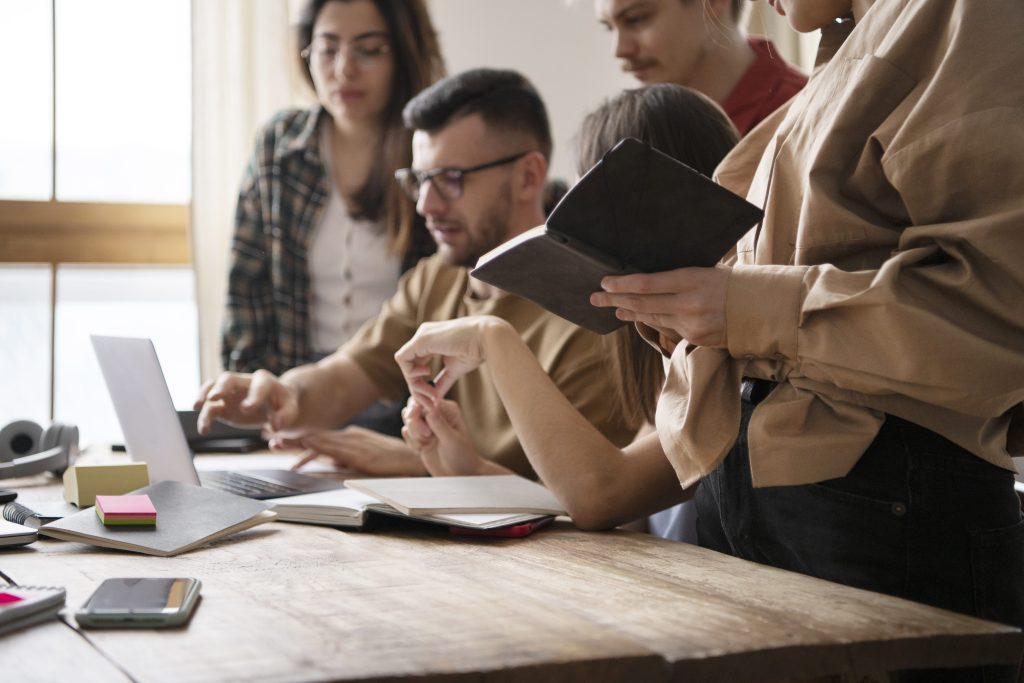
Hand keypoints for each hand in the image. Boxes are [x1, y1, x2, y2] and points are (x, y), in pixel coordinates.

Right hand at [194, 369, 300, 435]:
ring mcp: (231, 392)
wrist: (274, 404)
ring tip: (197, 407)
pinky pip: (209, 407)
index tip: (247, 409)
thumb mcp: (290, 409)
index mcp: (264, 381)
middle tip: (213, 398)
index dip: (253, 396)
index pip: (259, 385)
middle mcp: (244, 382)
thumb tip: (275, 426)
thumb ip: (285, 416)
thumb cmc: (283, 404)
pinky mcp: (223, 405)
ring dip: (204, 397)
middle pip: (228, 378)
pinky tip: (204, 429)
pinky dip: (204, 416)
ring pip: (213, 388)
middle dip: (220, 387)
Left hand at [290, 427, 426, 475]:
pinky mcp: (361, 454)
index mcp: (350, 437)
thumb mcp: (365, 458)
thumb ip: (346, 460)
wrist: (416, 459)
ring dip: (299, 442)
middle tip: (271, 437)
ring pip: (322, 441)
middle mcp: (350, 437)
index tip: (280, 438)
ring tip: (279, 442)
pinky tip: (307, 448)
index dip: (299, 438)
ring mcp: (355, 444)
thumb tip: (329, 465)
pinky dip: (319, 448)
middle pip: (316, 437)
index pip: (320, 437)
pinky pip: (336, 451)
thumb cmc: (394, 460)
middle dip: (293, 438)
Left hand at [394, 316, 509, 401]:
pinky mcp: (420, 340)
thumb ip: (443, 381)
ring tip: (431, 393)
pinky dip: (411, 374)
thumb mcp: (455, 369)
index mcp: (432, 340)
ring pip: (404, 364)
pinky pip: (403, 359)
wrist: (487, 338)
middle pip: (409, 365)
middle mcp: (423, 336)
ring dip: (415, 384)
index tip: (434, 397)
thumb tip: (435, 397)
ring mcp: (421, 336)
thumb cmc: (476, 351)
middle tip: (430, 401)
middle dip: (417, 387)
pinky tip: (428, 376)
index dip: (422, 383)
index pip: (417, 364)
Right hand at [401, 397, 495, 475]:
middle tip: (426, 436)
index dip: (418, 407)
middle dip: (414, 422)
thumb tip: (430, 409)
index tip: (415, 417)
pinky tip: (422, 450)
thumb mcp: (452, 440)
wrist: (459, 474)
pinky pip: (406, 433)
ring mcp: (427, 425)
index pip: (426, 400)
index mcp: (447, 410)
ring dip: (413, 434)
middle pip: (413, 407)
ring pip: (408, 421)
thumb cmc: (462, 456)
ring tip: (425, 443)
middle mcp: (436, 414)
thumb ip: (440, 425)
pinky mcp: (419, 436)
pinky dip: (411, 443)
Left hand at [590, 266, 730, 347]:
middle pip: (642, 303)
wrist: (763, 309)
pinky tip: (640, 317)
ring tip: (614, 308)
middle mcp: (689, 304)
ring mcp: (691, 324)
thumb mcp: (707, 270)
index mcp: (692, 280)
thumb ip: (680, 276)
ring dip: (630, 312)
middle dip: (615, 300)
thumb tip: (649, 277)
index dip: (622, 284)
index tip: (605, 282)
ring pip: (652, 318)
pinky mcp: (695, 339)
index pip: (647, 283)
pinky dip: (652, 321)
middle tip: (595, 298)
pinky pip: (668, 328)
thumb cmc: (733, 283)